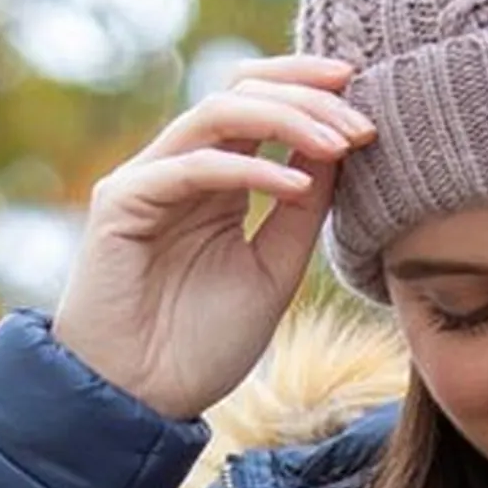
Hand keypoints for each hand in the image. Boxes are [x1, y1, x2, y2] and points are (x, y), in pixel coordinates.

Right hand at [51, 55, 374, 419]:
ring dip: (288, 119)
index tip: (367, 89)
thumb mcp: (276, 269)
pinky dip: (251, 169)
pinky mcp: (121, 203)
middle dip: (308, 94)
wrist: (141, 401)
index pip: (260, 101)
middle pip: (241, 90)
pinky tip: (299, 186)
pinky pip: (193, 167)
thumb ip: (305, 210)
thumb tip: (344, 145)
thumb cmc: (203, 343)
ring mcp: (147, 179)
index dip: (310, 86)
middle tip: (363, 119)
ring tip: (343, 143)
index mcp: (217, 177)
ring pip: (218, 113)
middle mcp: (179, 166)